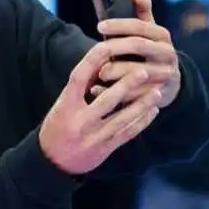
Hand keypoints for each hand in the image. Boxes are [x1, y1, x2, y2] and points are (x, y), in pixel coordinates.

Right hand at [40, 41, 163, 174]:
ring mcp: (93, 137)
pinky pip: (127, 133)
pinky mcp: (104, 149)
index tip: (108, 46)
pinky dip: (142, 121)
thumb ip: (80, 88)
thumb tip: (100, 61)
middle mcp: (79, 122)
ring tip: (157, 91)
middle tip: (145, 71)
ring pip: (122, 118)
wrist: (51, 162)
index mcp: (65, 107)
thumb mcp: (62, 106)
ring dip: (142, 104)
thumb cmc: (58, 127)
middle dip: (127, 84)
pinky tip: (152, 110)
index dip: (93, 60)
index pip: (79, 79)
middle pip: (107, 99)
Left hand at [90, 0, 180, 107]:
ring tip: (99, 72)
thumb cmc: (148, 53)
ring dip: (115, 70)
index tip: (99, 25)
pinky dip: (111, 92)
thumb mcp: (148, 34)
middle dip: (114, 46)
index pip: (141, 26)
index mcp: (162, 36)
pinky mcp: (155, 96)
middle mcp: (167, 54)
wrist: (167, 83)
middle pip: (138, 45)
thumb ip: (142, 15)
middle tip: (96, 51)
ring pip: (136, 72)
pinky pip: (131, 94)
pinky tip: (95, 89)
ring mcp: (164, 75)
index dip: (119, 25)